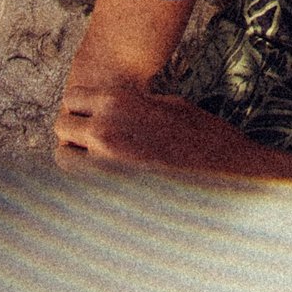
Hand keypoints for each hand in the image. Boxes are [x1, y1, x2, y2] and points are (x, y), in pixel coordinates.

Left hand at [54, 83, 264, 175]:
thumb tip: (117, 111)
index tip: (91, 116)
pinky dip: (88, 182)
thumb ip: (136, 106)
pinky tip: (113, 183)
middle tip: (92, 143)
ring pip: (64, 159)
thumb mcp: (170, 105)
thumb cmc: (206, 136)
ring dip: (76, 159)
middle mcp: (105, 130)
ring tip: (99, 163)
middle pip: (61, 127)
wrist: (231, 172)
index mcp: (119, 101)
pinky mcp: (112, 193)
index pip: (72, 98)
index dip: (82, 107)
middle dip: (73, 134)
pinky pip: (82, 184)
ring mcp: (105, 165)